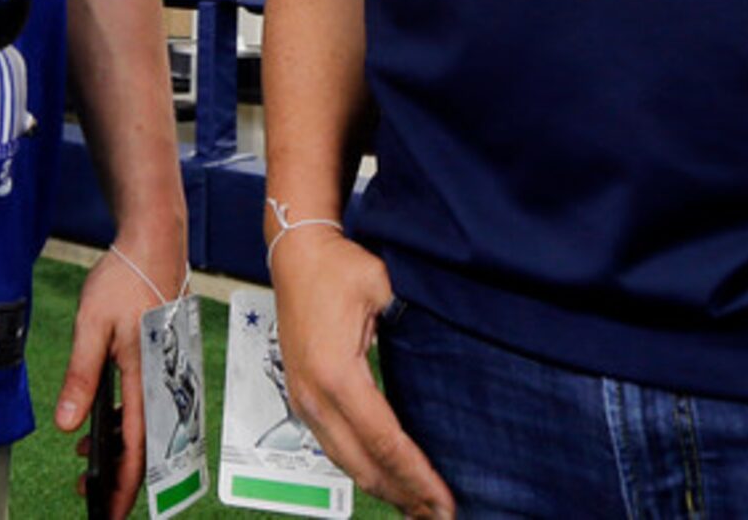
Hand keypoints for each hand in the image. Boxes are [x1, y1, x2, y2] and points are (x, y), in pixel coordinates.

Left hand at [56, 235, 181, 519]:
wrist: (154, 244)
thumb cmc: (125, 279)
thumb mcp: (91, 326)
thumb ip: (81, 376)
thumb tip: (67, 425)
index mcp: (145, 377)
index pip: (137, 448)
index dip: (123, 485)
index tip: (108, 512)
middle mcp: (163, 381)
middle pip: (146, 446)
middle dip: (120, 476)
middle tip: (88, 493)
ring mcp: (167, 372)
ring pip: (147, 427)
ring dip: (119, 449)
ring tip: (86, 460)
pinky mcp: (164, 362)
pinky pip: (148, 405)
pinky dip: (126, 423)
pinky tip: (102, 422)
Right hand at [271, 231, 453, 518]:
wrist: (295, 253)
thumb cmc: (339, 266)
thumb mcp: (383, 286)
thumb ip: (415, 318)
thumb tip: (453, 346)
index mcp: (337, 375)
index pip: (385, 441)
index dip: (417, 475)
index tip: (445, 500)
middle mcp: (315, 397)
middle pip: (364, 465)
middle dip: (404, 494)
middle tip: (441, 515)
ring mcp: (304, 401)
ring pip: (345, 463)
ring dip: (384, 488)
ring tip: (419, 507)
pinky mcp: (302, 398)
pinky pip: (334, 448)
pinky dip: (363, 469)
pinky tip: (386, 478)